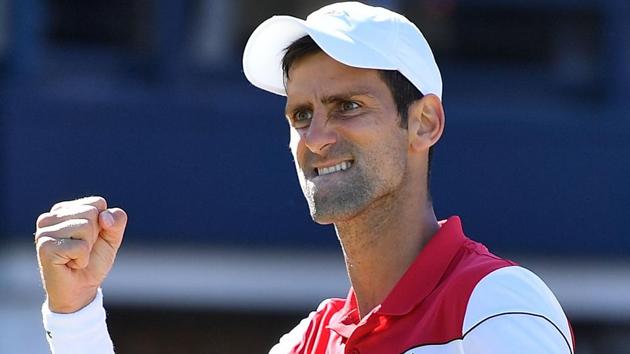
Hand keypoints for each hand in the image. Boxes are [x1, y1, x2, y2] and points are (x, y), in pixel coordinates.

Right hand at [35, 196, 127, 312]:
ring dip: (88, 247)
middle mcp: (49, 217)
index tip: (91, 239)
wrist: (81, 290)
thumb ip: (117, 221)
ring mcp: (44, 232)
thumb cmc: (93, 261)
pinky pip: (81, 246)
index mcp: (64, 210)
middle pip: (92, 212)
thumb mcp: (111, 237)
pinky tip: (70, 264)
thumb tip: (104, 216)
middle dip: (96, 235)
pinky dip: (82, 259)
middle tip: (82, 250)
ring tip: (75, 257)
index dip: (103, 223)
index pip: (97, 203)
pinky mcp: (45, 248)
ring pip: (86, 226)